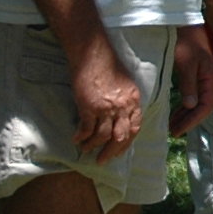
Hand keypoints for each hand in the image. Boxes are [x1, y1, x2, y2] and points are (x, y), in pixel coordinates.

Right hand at [67, 31, 147, 161]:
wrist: (93, 53)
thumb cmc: (108, 65)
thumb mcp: (126, 83)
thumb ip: (126, 101)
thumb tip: (122, 117)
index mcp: (134, 101)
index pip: (135, 128)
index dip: (127, 142)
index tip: (120, 150)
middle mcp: (123, 106)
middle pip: (121, 137)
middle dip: (112, 152)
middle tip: (103, 160)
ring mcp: (106, 107)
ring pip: (102, 136)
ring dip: (94, 146)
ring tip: (86, 150)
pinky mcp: (89, 106)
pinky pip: (86, 128)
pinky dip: (81, 137)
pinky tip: (76, 139)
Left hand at [170, 24, 212, 136]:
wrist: (187, 28)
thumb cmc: (187, 44)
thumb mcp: (186, 63)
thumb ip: (189, 84)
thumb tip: (191, 106)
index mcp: (211, 81)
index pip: (204, 107)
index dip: (192, 121)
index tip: (178, 131)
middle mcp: (210, 84)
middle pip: (201, 109)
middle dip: (188, 122)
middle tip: (172, 132)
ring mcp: (203, 82)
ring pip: (196, 105)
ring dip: (185, 117)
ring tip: (172, 127)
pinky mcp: (196, 80)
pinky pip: (192, 99)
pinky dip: (184, 109)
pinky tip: (175, 115)